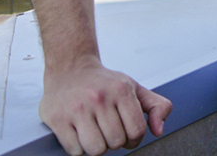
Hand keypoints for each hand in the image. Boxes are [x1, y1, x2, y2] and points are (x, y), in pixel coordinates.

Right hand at [39, 58, 171, 155]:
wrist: (70, 69)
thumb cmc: (103, 83)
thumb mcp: (134, 88)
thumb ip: (156, 106)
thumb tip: (158, 130)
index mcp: (121, 90)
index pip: (137, 131)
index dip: (133, 139)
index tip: (126, 134)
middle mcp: (100, 98)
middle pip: (116, 142)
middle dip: (114, 142)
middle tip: (107, 130)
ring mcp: (77, 109)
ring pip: (96, 150)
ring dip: (96, 147)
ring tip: (94, 133)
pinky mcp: (58, 119)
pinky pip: (75, 151)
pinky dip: (79, 148)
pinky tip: (79, 133)